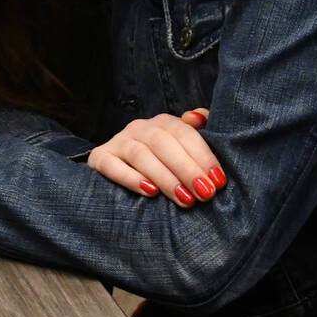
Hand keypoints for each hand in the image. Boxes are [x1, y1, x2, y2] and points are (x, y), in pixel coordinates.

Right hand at [86, 108, 224, 205]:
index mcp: (162, 123)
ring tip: (184, 199)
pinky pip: (111, 165)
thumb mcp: (184, 150)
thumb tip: (198, 118)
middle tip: (204, 193)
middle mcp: (138, 128)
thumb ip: (197, 133)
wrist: (123, 172)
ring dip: (164, 177)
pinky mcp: (99, 158)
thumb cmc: (165, 166)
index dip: (202, 155)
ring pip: (139, 154)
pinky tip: (149, 192)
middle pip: (162, 142)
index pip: (183, 132)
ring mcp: (117, 142)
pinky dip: (130, 178)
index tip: (218, 180)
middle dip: (186, 168)